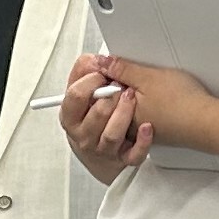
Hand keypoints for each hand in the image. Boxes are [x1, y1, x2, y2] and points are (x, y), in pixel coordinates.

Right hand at [62, 55, 154, 183]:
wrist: (99, 156)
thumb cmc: (91, 121)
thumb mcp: (81, 97)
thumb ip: (84, 74)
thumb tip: (94, 59)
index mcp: (70, 118)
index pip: (75, 96)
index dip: (91, 81)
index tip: (102, 73)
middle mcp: (83, 136)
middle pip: (96, 114)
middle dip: (111, 96)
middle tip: (121, 86)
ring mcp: (103, 150)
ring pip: (112, 134)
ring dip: (124, 114)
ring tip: (132, 98)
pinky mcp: (122, 160)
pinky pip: (133, 154)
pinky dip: (142, 141)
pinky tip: (147, 127)